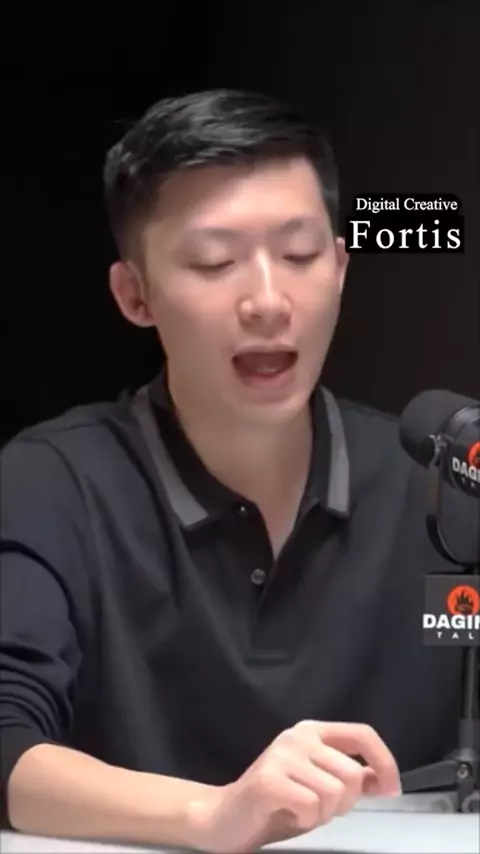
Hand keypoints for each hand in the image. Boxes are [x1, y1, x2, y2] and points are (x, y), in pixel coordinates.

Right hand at [190, 720, 401, 852]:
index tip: (391, 789)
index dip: (384, 761)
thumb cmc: (276, 803)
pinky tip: (288, 814)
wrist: (225, 817)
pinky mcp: (268, 779)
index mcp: (312, 731)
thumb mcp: (319, 785)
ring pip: (334, 793)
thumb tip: (381, 778)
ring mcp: (282, 755)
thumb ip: (348, 776)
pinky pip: (311, 806)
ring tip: (300, 810)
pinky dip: (306, 819)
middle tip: (319, 808)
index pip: (362, 734)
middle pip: (352, 774)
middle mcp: (298, 736)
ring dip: (322, 814)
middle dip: (344, 804)